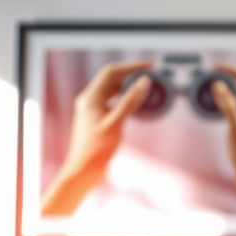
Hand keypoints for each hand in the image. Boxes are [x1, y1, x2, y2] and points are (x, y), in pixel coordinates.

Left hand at [40, 60, 151, 215]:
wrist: (84, 170)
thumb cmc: (96, 149)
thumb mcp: (116, 123)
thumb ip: (130, 101)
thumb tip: (143, 82)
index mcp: (90, 98)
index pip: (111, 72)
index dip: (131, 66)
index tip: (149, 66)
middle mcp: (89, 100)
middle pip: (112, 79)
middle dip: (132, 75)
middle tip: (152, 76)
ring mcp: (93, 109)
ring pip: (113, 90)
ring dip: (129, 87)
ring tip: (147, 88)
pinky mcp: (98, 118)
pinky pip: (113, 101)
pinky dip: (126, 99)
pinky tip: (136, 103)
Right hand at [212, 63, 235, 214]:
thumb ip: (228, 106)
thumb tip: (218, 85)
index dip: (233, 70)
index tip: (215, 68)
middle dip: (227, 78)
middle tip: (207, 77)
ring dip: (225, 90)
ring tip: (208, 87)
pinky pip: (235, 107)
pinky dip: (225, 102)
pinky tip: (214, 103)